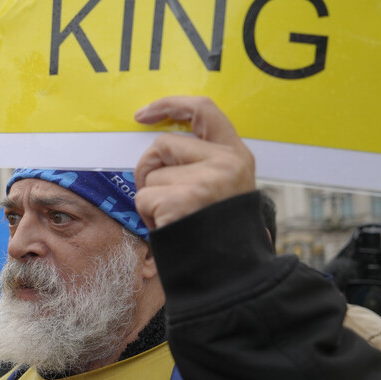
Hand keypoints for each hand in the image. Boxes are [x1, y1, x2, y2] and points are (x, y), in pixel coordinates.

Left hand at [132, 96, 255, 230]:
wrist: (230, 274)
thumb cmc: (216, 231)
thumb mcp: (224, 187)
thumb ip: (201, 161)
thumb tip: (158, 148)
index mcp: (237, 155)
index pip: (203, 110)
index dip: (170, 105)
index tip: (143, 114)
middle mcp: (226, 163)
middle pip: (162, 145)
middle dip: (150, 170)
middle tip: (163, 197)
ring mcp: (205, 181)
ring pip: (150, 175)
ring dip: (151, 199)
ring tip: (174, 218)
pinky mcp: (183, 200)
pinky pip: (144, 198)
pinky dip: (148, 216)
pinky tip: (169, 228)